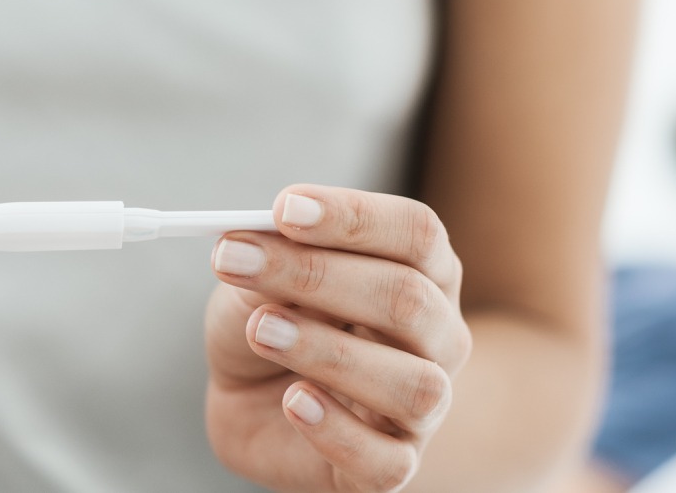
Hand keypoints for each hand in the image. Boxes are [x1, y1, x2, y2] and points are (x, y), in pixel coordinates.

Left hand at [205, 185, 472, 491]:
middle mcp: (438, 337)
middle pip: (408, 299)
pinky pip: (389, 462)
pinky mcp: (394, 467)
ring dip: (328, 351)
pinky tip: (294, 402)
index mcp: (422, 273)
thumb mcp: (257, 283)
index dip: (353, 216)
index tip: (284, 208)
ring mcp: (425, 408)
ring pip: (412, 384)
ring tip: (260, 330)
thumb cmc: (273, 326)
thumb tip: (257, 240)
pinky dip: (337, 431)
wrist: (255, 409)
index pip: (415, 233)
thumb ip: (267, 260)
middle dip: (317, 275)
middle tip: (236, 261)